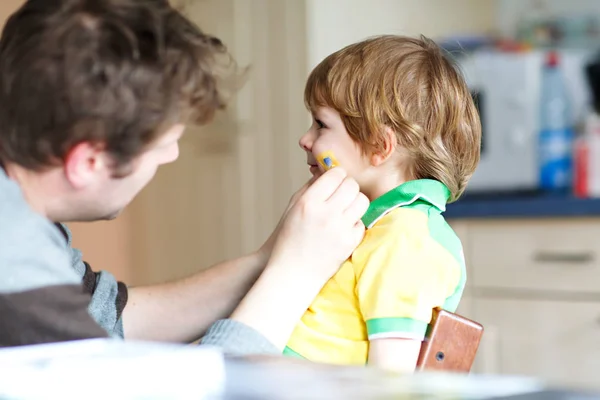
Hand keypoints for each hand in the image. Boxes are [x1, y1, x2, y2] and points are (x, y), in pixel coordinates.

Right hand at [230, 167, 368, 349]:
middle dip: (347, 187)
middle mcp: (325, 213)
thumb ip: (311, 187)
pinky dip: (354, 223)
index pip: (335, 174)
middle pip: (352, 185)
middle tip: (341, 195)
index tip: (335, 181)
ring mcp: (339, 228)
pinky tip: (343, 228)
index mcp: (309, 202)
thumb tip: (329, 172)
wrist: (292, 272)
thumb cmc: (289, 239)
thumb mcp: (293, 207)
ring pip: (362, 201)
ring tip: (346, 210)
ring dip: (355, 203)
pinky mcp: (349, 242)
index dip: (337, 176)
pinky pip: (362, 222)